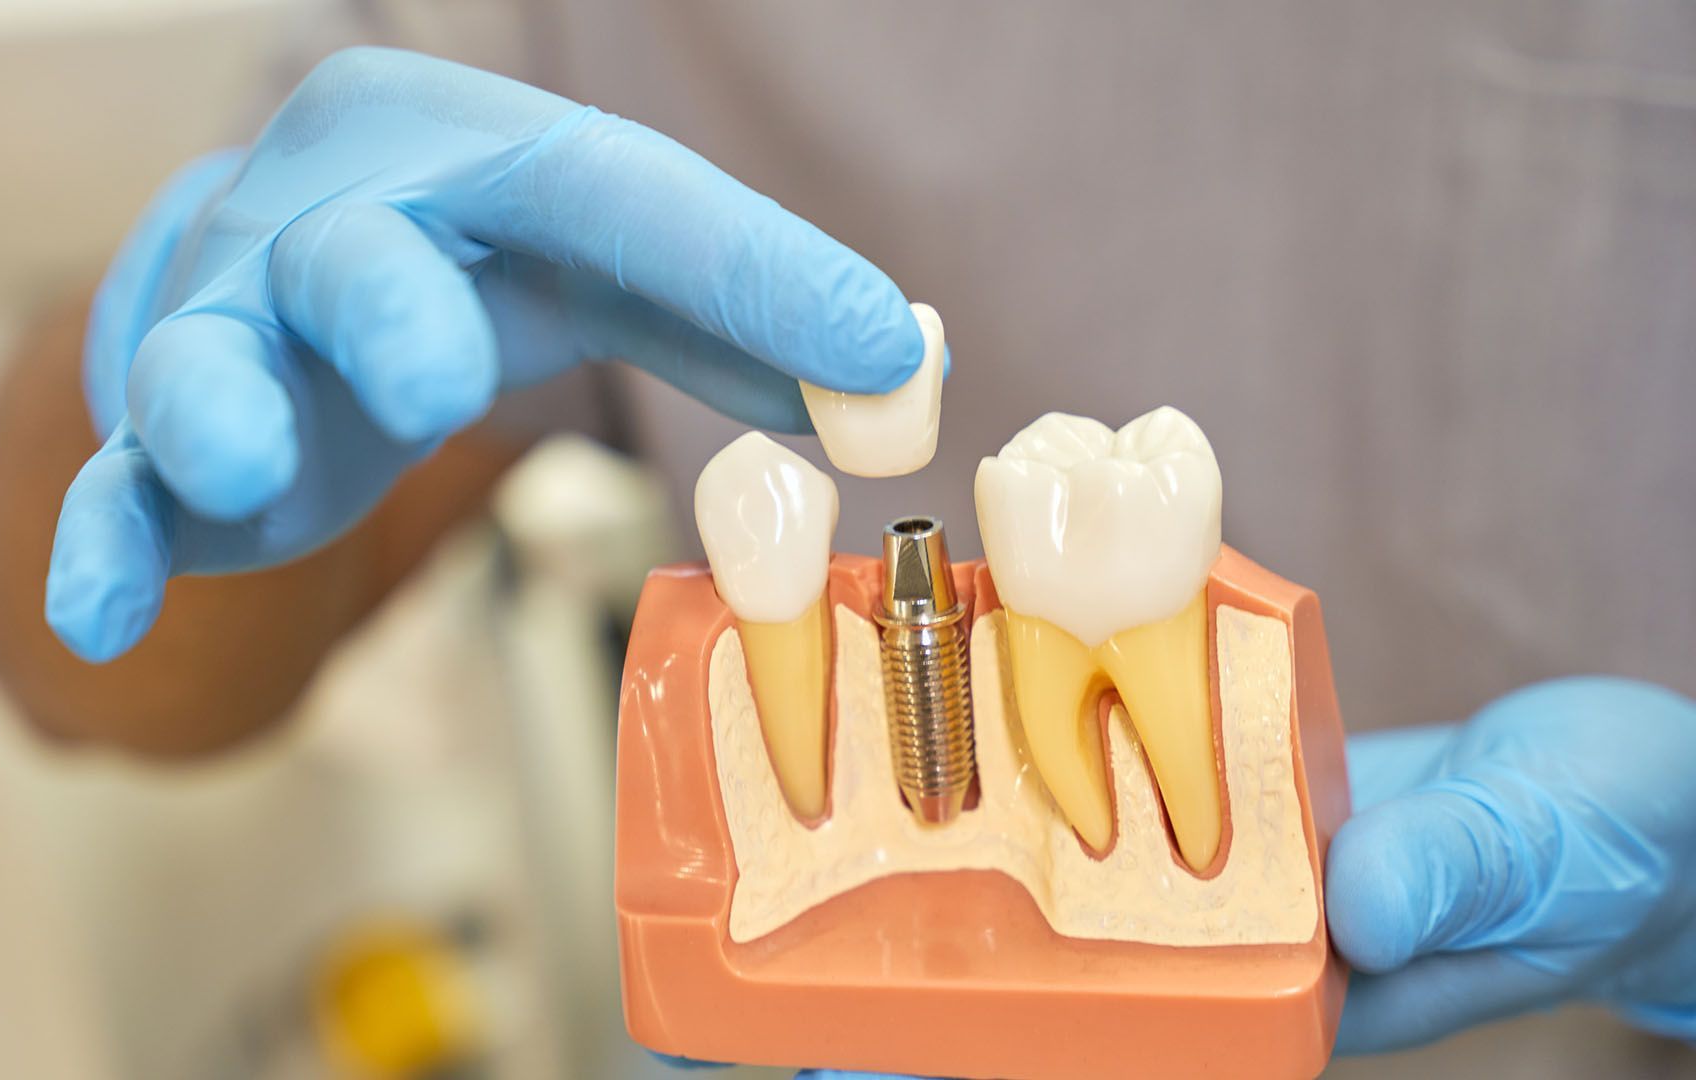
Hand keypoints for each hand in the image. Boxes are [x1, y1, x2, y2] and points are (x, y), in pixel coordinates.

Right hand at [46, 48, 920, 661]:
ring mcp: (229, 328)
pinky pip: (118, 486)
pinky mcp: (161, 442)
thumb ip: (746, 319)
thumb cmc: (470, 268)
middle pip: (354, 252)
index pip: (613, 195)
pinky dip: (106, 541)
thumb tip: (911, 370)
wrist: (277, 288)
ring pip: (202, 354)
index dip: (748, 269)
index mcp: (470, 162)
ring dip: (218, 405)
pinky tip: (103, 612)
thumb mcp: (609, 270)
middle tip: (444, 381)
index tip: (883, 355)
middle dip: (389, 309)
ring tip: (244, 466)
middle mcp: (331, 219)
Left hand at [770, 676, 1695, 1076]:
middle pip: (1044, 983)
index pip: (1100, 1050)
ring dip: (950, 866)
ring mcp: (1206, 877)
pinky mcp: (1211, 798)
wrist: (1614, 796)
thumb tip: (1362, 893)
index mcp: (1279, 1003)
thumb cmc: (1604, 848)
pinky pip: (1105, 785)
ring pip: (1057, 884)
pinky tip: (948, 719)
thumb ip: (1456, 869)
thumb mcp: (1540, 853)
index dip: (977, 1062)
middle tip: (780, 960)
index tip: (847, 1062)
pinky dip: (1033, 759)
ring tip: (816, 838)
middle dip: (917, 981)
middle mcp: (1217, 949)